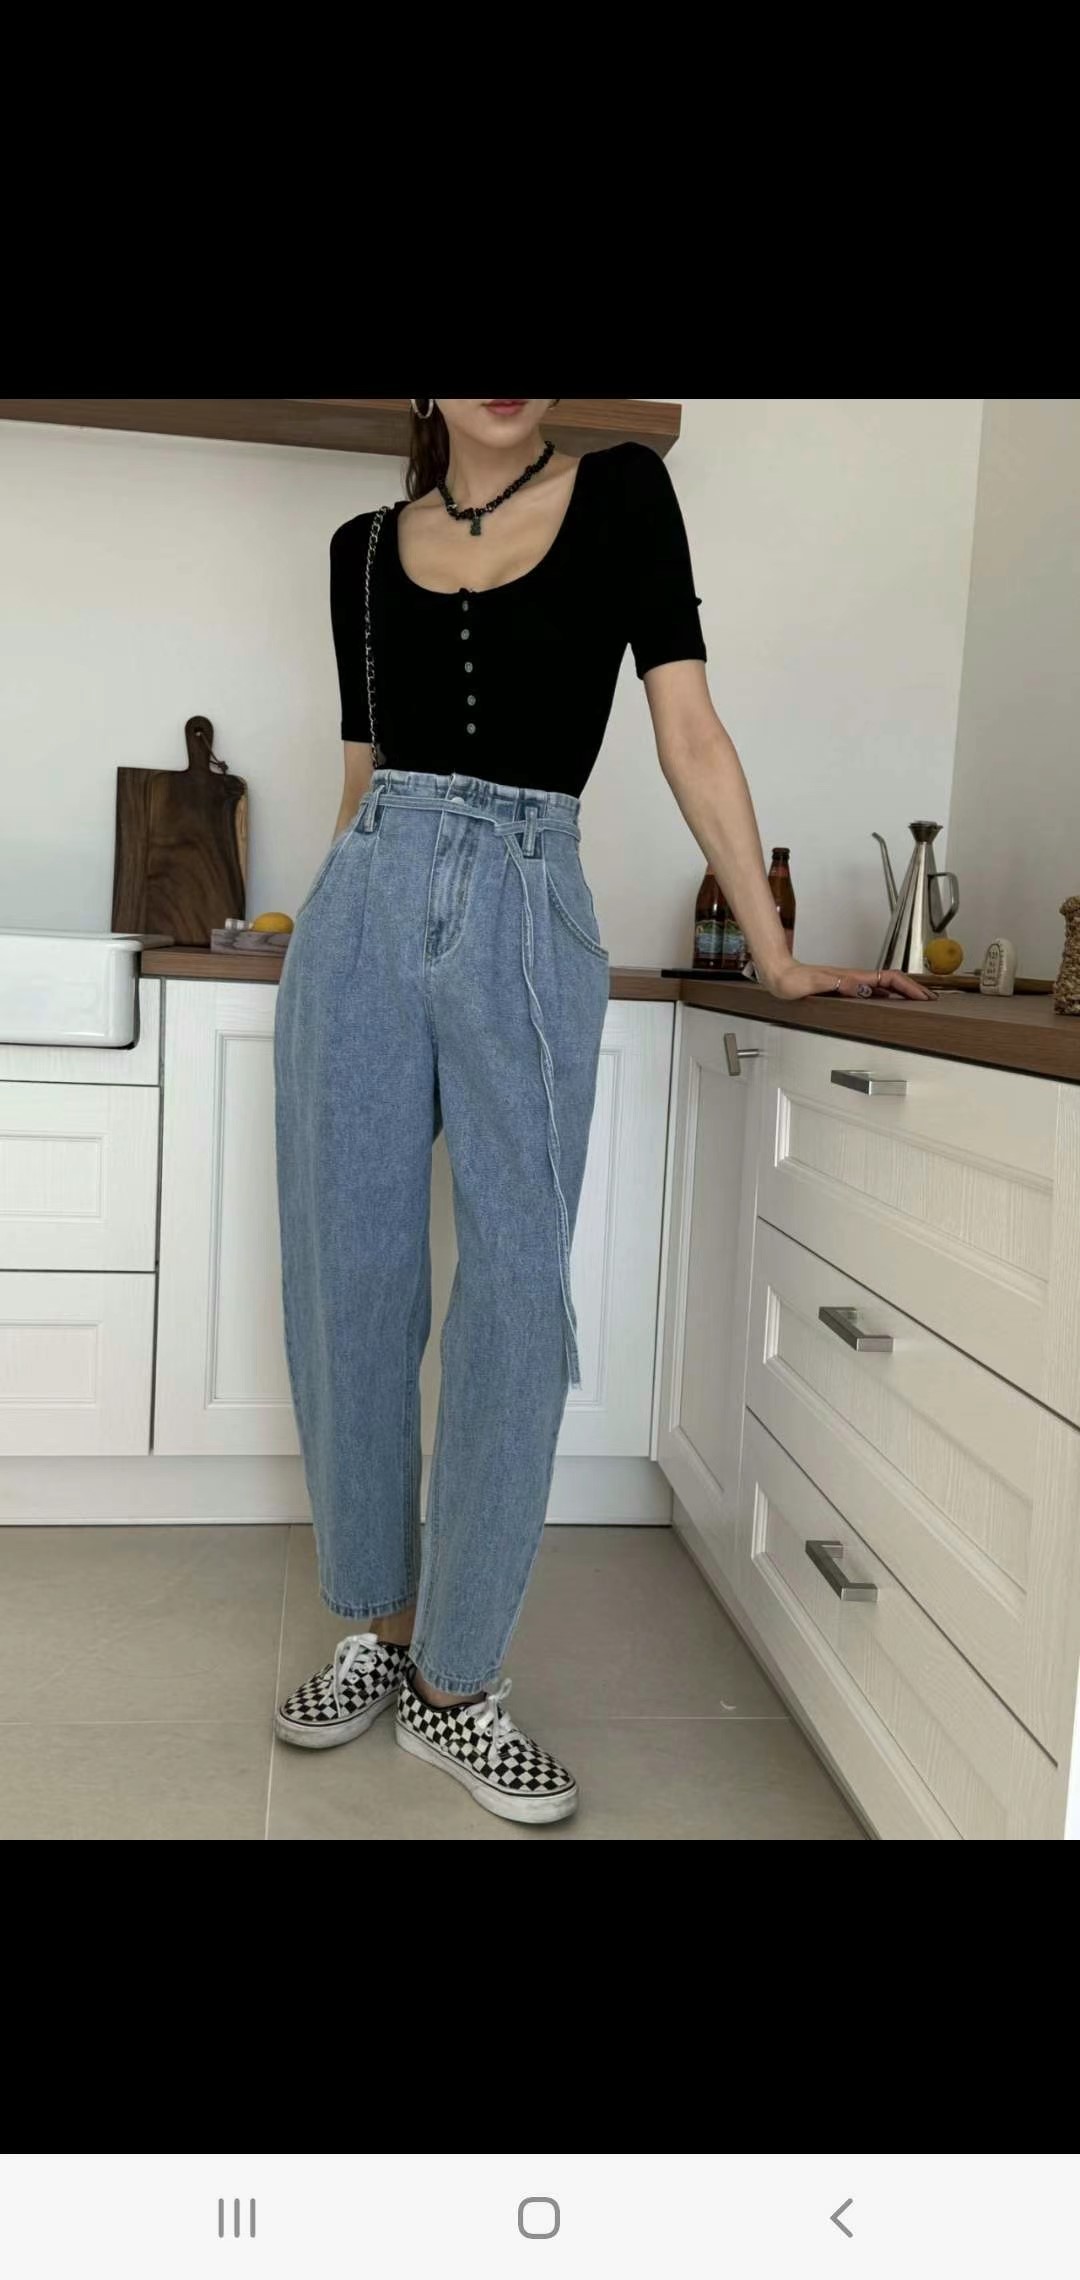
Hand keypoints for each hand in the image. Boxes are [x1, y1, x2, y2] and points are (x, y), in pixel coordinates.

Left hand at [765, 960, 937, 1002]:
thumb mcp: (814, 983)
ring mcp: (850, 983)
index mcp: (852, 977)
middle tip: (930, 1001)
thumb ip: (837, 983)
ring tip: (918, 1003)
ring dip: (903, 993)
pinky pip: (873, 991)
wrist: (779, 976)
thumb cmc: (792, 981)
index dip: (908, 987)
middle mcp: (854, 979)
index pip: (889, 979)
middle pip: (892, 981)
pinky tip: (890, 1004)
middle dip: (913, 990)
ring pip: (884, 986)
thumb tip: (862, 988)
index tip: (923, 997)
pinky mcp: (844, 988)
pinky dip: (888, 996)